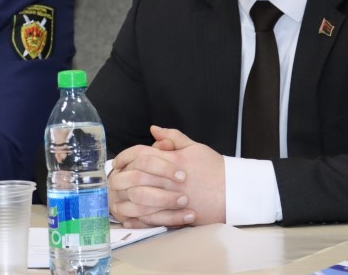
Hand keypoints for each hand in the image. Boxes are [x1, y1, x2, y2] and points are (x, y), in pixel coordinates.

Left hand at [109, 125, 225, 227]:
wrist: (234, 192)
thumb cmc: (215, 168)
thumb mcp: (195, 147)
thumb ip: (172, 137)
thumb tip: (153, 129)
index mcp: (172, 159)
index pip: (140, 154)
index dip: (126, 157)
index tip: (119, 161)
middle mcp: (169, 179)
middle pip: (136, 176)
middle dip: (122, 178)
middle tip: (113, 180)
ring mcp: (172, 198)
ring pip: (140, 199)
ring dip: (126, 200)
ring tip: (117, 200)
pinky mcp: (177, 215)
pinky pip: (151, 218)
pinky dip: (138, 219)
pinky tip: (130, 218)